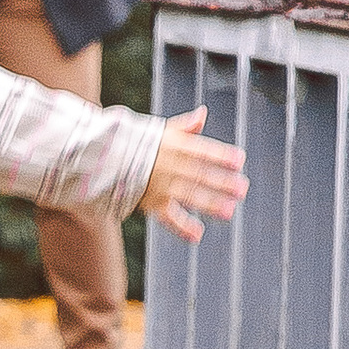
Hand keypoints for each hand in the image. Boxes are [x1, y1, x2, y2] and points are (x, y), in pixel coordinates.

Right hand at [142, 105, 246, 243]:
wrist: (106, 159)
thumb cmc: (139, 144)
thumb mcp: (162, 131)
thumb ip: (185, 126)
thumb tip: (203, 114)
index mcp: (174, 146)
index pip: (202, 150)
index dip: (221, 155)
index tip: (239, 160)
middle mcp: (169, 165)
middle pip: (199, 174)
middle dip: (221, 182)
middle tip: (241, 188)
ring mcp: (161, 185)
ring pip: (188, 195)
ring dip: (209, 204)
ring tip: (229, 211)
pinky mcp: (152, 203)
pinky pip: (167, 216)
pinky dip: (181, 227)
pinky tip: (197, 235)